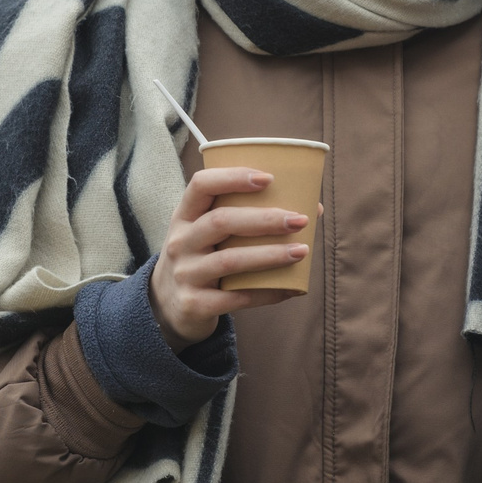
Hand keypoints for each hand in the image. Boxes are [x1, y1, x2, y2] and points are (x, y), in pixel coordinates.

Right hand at [148, 165, 311, 345]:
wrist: (168, 305)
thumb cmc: (202, 258)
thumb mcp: (206, 233)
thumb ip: (246, 218)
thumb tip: (313, 208)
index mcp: (184, 216)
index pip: (201, 185)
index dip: (233, 177)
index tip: (269, 178)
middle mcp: (181, 242)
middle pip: (221, 221)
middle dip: (264, 219)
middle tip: (299, 220)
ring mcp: (185, 274)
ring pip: (230, 261)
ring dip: (270, 255)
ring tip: (301, 251)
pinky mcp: (194, 304)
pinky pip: (236, 298)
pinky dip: (267, 292)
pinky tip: (292, 288)